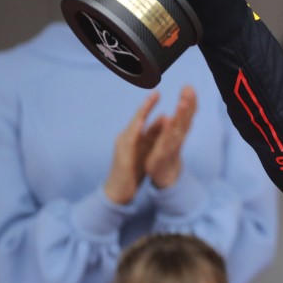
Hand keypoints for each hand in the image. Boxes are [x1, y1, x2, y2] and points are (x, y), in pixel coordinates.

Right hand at [103, 87, 196, 203]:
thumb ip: (153, 134)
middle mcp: (125, 138)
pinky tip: (140, 124)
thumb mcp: (145, 149)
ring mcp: (122, 147)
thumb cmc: (132, 169)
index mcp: (132, 136)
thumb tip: (164, 117)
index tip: (158, 92)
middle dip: (146, 105)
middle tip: (156, 92)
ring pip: (132, 128)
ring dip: (141, 115)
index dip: (150, 105)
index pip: (142, 117)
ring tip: (149, 103)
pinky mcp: (122, 157)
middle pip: (136, 118)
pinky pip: (129, 143)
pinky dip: (134, 132)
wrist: (119, 190)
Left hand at [143, 86, 196, 188]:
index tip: (190, 87)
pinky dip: (168, 130)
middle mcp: (178, 136)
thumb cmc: (166, 153)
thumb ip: (174, 123)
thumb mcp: (171, 136)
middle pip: (185, 118)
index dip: (189, 101)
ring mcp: (172, 145)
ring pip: (178, 127)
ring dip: (181, 114)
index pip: (186, 113)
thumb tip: (175, 108)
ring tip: (182, 101)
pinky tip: (169, 120)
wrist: (164, 176)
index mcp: (178, 131)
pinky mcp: (163, 153)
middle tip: (190, 89)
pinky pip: (167, 140)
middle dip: (188, 103)